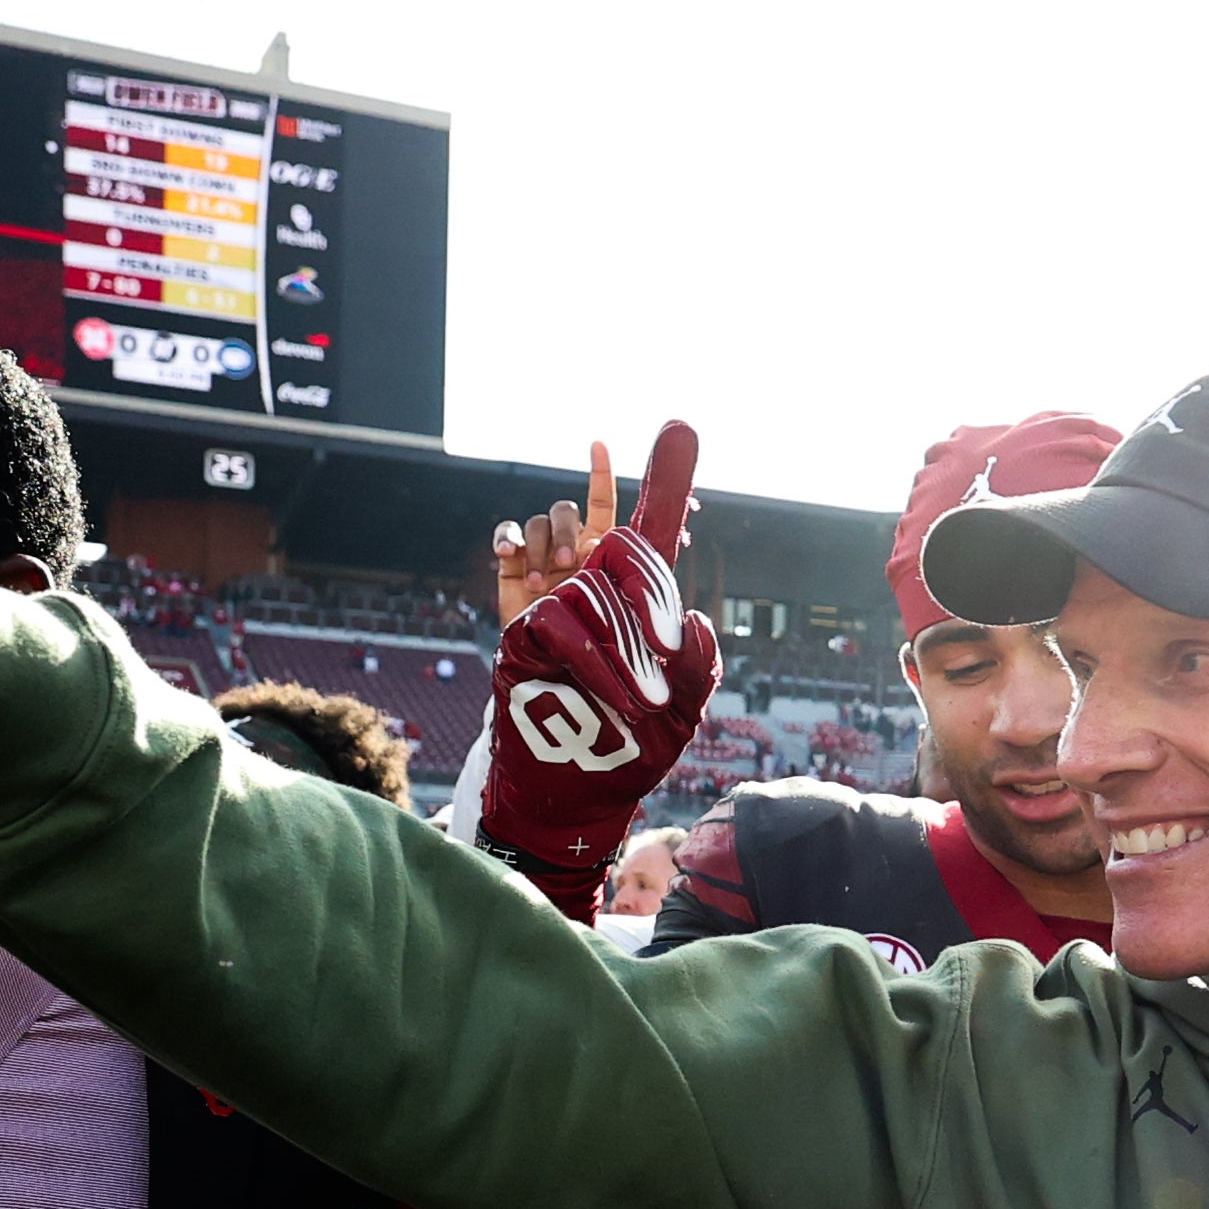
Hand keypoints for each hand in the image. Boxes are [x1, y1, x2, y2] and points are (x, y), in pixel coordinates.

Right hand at [474, 423, 716, 913]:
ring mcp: (554, 596)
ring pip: (553, 531)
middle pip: (592, 518)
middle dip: (590, 514)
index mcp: (642, 598)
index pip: (653, 530)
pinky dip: (512, 543)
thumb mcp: (685, 704)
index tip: (672, 428)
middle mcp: (598, 588)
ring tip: (562, 580)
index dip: (664, 481)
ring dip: (557, 542)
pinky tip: (515, 549)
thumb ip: (698, 661)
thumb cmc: (638, 745)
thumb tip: (691, 617)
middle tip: (592, 561)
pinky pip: (511, 557)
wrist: (576, 781)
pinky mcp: (515, 611)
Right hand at [493, 440, 618, 623]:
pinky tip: (509, 555)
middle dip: (564, 531)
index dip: (599, 472)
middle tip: (567, 563)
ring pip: (536, 522)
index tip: (597, 444)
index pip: (601, 501)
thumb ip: (608, 568)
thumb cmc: (587, 635)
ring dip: (538, 549)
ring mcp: (540, 550)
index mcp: (600, 547)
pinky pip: (508, 533)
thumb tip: (598, 539)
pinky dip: (508, 539)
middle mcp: (570, 543)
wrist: (550, 663)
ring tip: (538, 584)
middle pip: (564, 510)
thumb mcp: (608, 600)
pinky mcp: (513, 561)